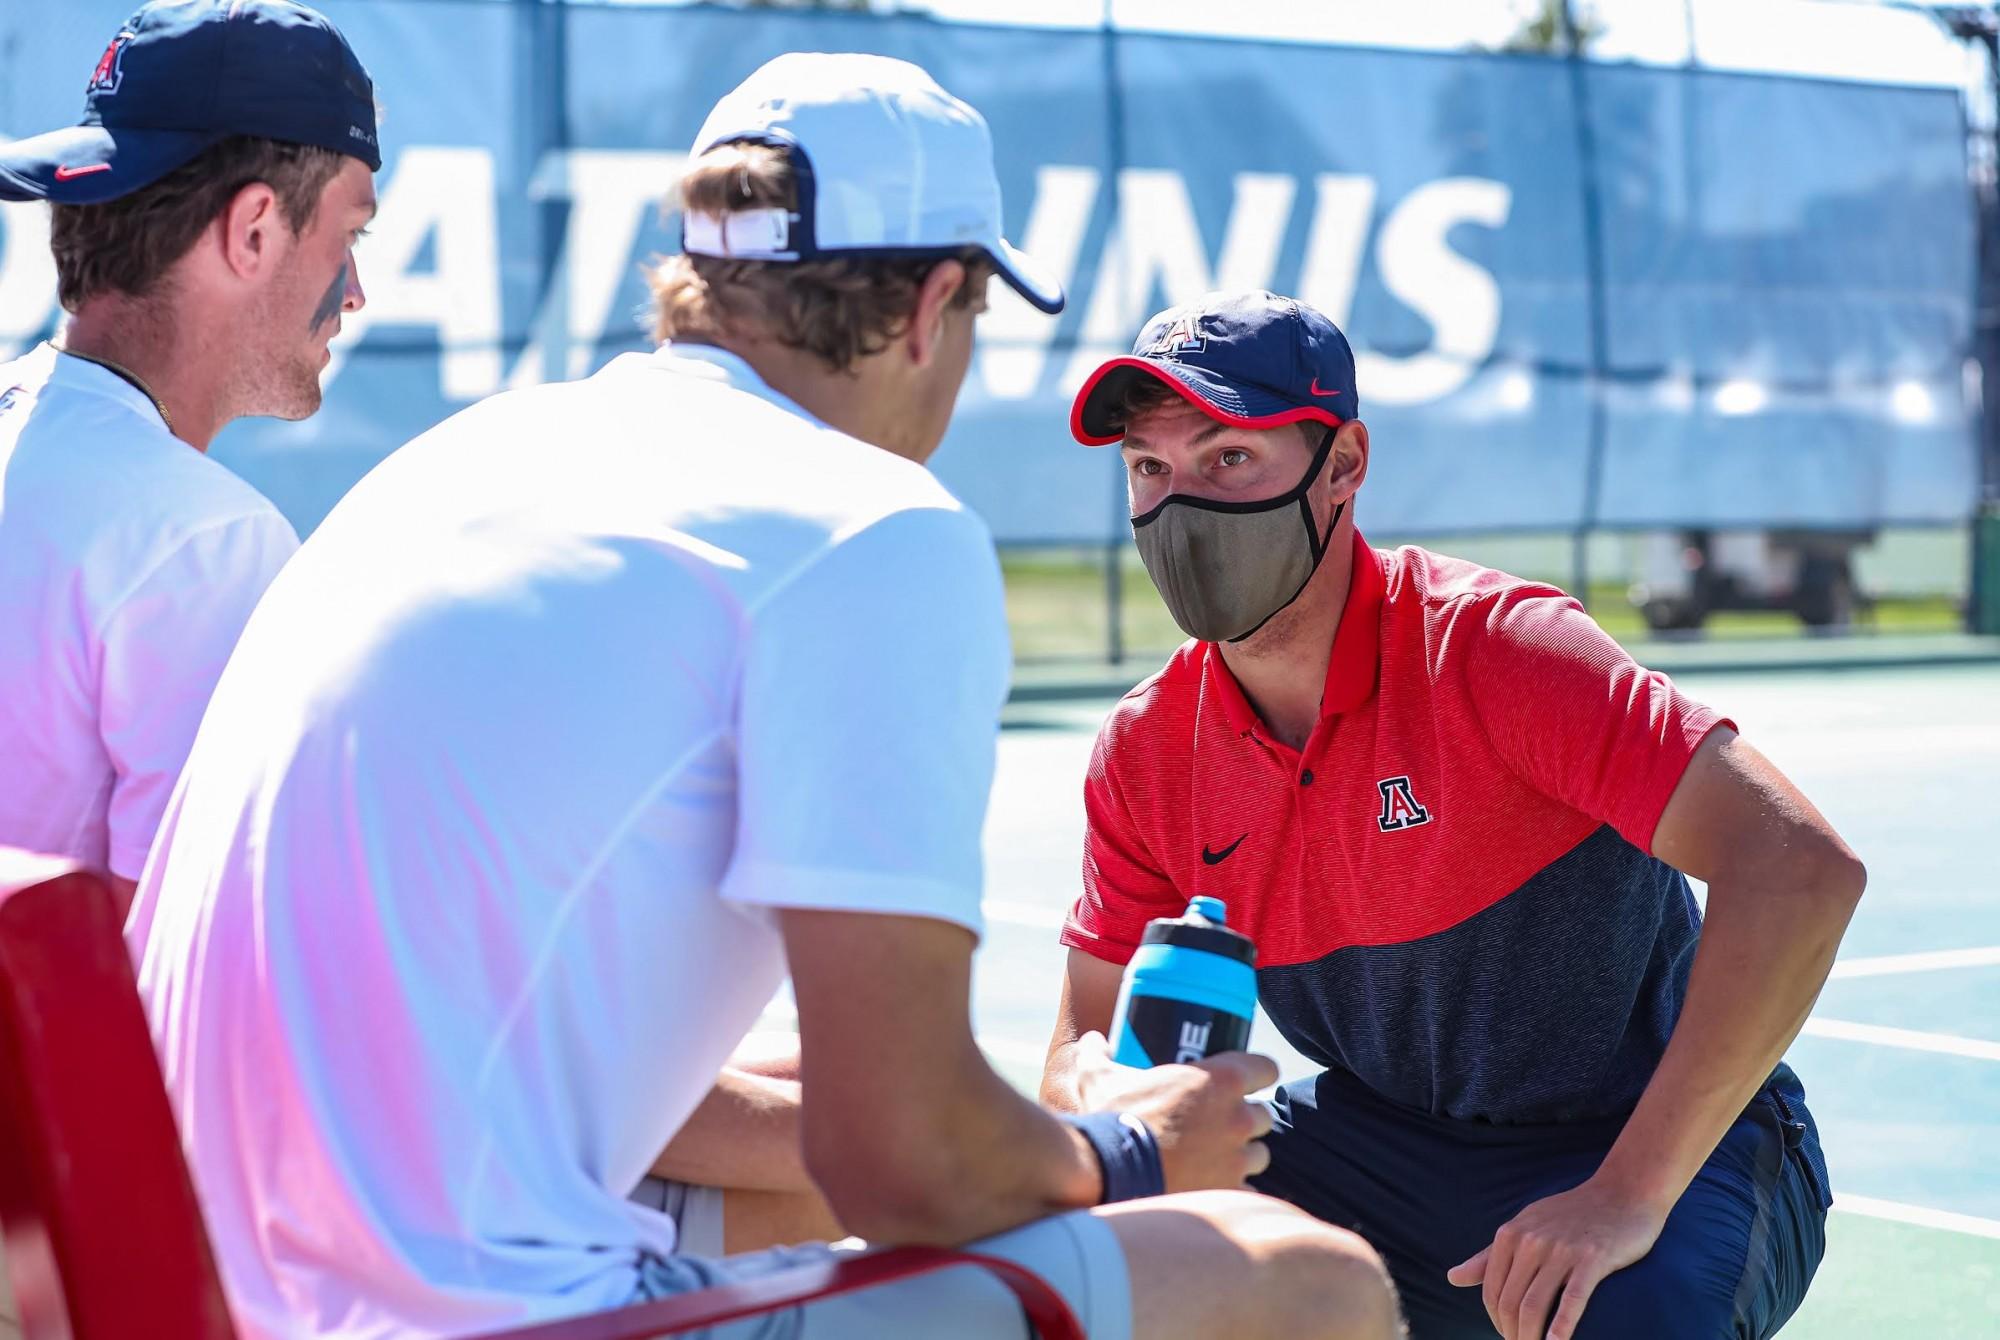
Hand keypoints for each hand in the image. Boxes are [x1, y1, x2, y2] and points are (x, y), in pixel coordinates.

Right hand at [1068, 1030, 1277, 1191]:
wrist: (1110, 1172)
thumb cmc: (1113, 1118)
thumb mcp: (1100, 1076)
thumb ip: (1098, 1054)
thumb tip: (1092, 1040)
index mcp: (1219, 1080)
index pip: (1265, 1068)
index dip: (1257, 1072)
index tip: (1244, 1079)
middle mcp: (1237, 1118)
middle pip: (1262, 1115)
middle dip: (1245, 1119)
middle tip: (1219, 1123)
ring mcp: (1236, 1158)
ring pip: (1258, 1154)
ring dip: (1243, 1155)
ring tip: (1216, 1158)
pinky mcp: (1229, 1191)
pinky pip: (1247, 1190)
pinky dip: (1235, 1189)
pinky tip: (1214, 1188)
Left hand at [1446, 1177, 1668, 1339]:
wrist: (1622, 1193)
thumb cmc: (1570, 1215)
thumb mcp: (1524, 1227)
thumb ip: (1488, 1256)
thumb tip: (1452, 1278)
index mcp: (1510, 1234)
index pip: (1492, 1291)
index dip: (1496, 1321)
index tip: (1508, 1335)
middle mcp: (1531, 1241)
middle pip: (1510, 1302)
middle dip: (1512, 1334)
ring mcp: (1562, 1249)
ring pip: (1534, 1305)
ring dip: (1530, 1338)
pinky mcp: (1593, 1258)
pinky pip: (1572, 1299)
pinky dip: (1561, 1328)